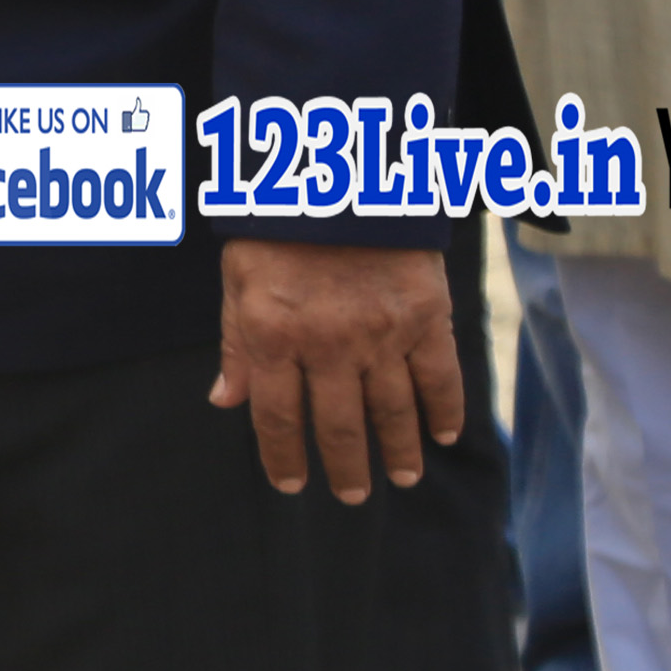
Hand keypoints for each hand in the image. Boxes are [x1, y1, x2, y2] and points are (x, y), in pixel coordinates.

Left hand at [208, 239, 461, 500]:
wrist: (339, 174)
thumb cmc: (277, 227)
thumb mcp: (238, 281)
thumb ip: (236, 345)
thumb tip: (226, 401)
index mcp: (272, 337)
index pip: (277, 418)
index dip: (283, 457)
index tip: (292, 484)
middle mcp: (326, 345)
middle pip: (339, 426)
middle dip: (346, 469)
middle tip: (351, 496)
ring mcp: (380, 334)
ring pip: (391, 412)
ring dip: (398, 451)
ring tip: (402, 478)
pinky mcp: (426, 317)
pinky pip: (439, 378)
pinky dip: (444, 411)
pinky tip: (443, 436)